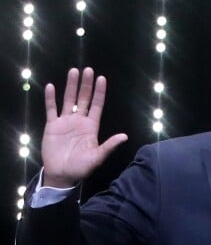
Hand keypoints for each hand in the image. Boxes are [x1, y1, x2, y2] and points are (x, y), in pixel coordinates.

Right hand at [41, 67, 127, 187]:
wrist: (62, 175)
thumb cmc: (81, 167)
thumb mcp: (97, 157)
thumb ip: (109, 146)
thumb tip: (125, 137)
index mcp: (91, 126)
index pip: (96, 105)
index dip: (99, 92)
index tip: (102, 79)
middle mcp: (79, 120)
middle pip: (83, 98)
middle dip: (86, 84)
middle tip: (88, 70)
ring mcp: (65, 122)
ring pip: (69, 100)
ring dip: (71, 86)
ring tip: (73, 71)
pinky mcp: (52, 126)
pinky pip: (51, 109)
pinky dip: (50, 98)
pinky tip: (51, 86)